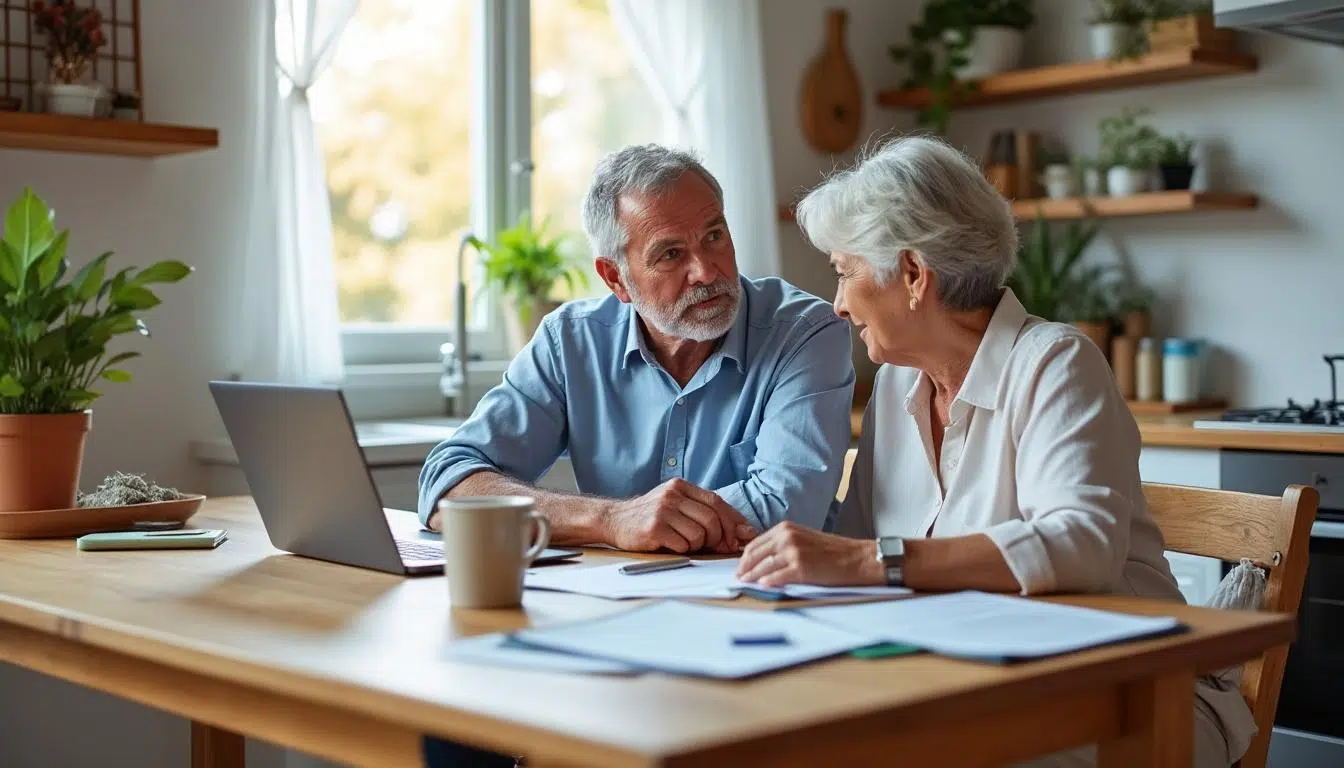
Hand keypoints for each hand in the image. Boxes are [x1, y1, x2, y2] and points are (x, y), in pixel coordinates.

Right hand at [603, 478, 757, 553]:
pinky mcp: (654, 528)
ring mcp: (662, 511)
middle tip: (718, 548)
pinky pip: (683, 544)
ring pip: (699, 534)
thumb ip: (703, 512)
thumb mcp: (675, 504)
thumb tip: (741, 531)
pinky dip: (684, 550)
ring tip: (687, 544)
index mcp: (681, 486)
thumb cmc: (650, 516)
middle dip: (720, 538)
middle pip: (711, 518)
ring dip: (699, 545)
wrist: (614, 520)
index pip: (717, 502)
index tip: (743, 536)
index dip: (733, 521)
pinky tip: (673, 545)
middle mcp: (672, 495)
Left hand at [735, 522, 882, 586]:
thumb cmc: (833, 551)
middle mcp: (787, 537)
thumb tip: (764, 559)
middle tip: (738, 577)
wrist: (857, 558)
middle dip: (744, 567)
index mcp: (786, 528)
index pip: (756, 543)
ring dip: (751, 577)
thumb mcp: (804, 538)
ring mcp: (793, 552)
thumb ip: (784, 544)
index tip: (740, 566)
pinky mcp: (801, 568)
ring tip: (745, 584)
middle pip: (756, 554)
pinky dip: (766, 582)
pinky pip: (776, 577)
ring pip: (763, 566)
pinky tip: (761, 587)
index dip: (745, 556)